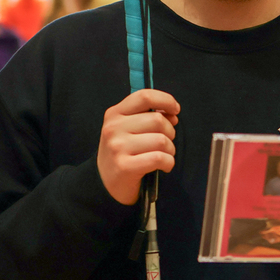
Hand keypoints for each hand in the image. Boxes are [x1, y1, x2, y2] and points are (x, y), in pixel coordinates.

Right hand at [97, 89, 179, 205]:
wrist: (104, 183)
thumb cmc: (122, 152)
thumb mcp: (128, 128)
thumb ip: (148, 117)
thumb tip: (172, 115)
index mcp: (115, 113)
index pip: (144, 96)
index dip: (165, 100)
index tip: (175, 110)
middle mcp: (114, 128)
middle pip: (158, 120)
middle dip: (170, 132)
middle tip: (165, 143)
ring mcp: (118, 147)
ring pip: (161, 140)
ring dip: (170, 150)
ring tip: (164, 155)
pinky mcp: (125, 166)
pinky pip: (159, 158)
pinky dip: (168, 162)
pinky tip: (164, 166)